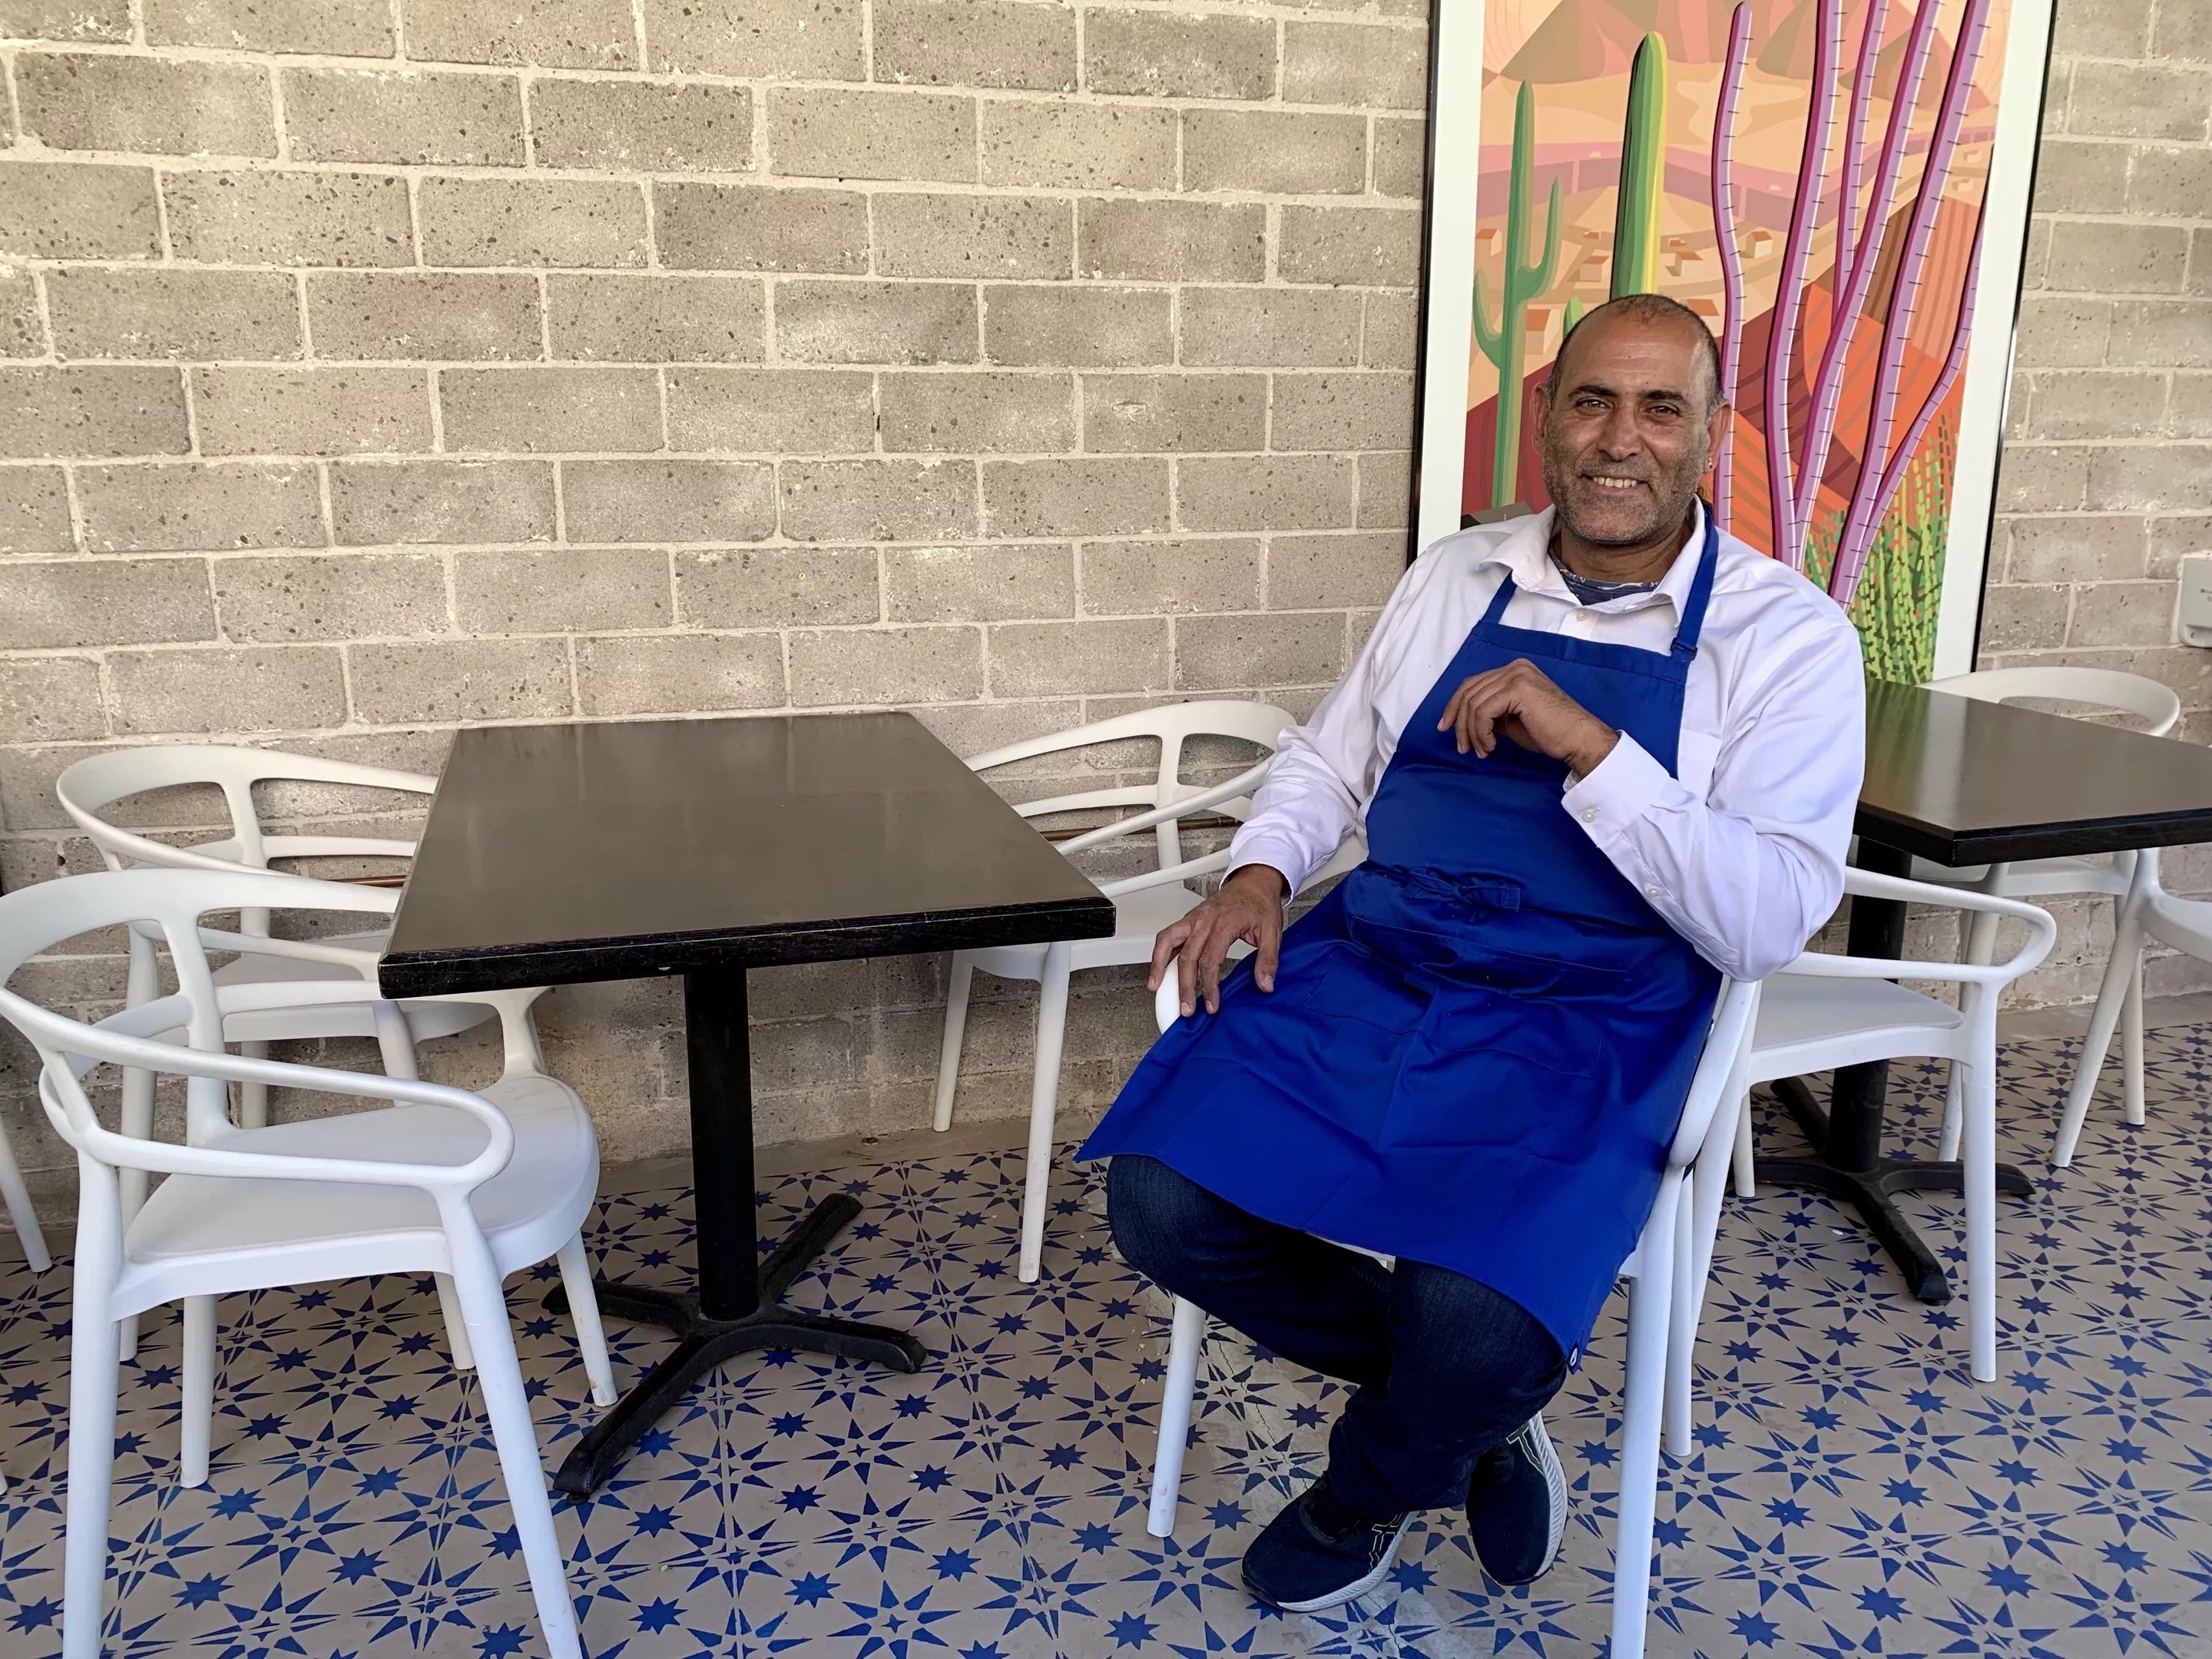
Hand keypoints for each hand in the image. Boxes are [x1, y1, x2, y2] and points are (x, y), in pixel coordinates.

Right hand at [1148, 864, 1287, 1016]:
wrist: (1254, 882)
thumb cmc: (1260, 904)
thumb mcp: (1272, 932)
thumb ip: (1267, 960)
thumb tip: (1265, 984)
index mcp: (1224, 923)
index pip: (1210, 961)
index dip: (1209, 987)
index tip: (1212, 1005)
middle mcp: (1204, 920)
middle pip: (1186, 957)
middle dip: (1184, 986)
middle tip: (1186, 1008)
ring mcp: (1193, 918)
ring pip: (1167, 941)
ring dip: (1158, 965)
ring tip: (1155, 986)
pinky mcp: (1189, 919)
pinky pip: (1168, 935)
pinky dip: (1159, 952)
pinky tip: (1158, 968)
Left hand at [1438, 658, 1618, 773]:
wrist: (1578, 740)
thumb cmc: (1550, 733)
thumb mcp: (1512, 720)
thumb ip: (1492, 713)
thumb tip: (1465, 720)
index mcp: (1515, 671)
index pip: (1472, 684)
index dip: (1454, 706)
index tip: (1445, 728)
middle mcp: (1515, 667)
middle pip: (1469, 691)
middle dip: (1460, 723)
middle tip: (1463, 747)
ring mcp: (1517, 675)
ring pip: (1474, 703)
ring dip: (1472, 732)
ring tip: (1482, 750)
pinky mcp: (1519, 688)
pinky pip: (1483, 711)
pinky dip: (1481, 732)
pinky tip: (1491, 746)